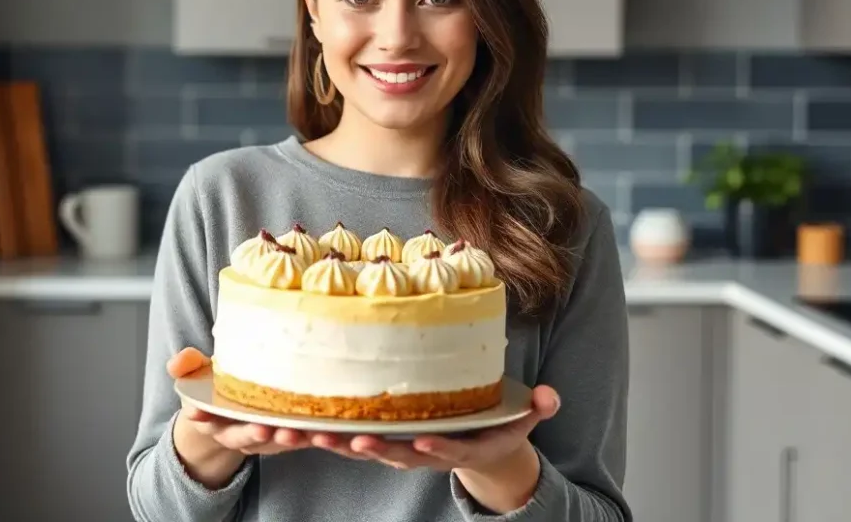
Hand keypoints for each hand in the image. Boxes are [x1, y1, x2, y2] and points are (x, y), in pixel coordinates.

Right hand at [169, 348, 310, 456]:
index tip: (200, 414)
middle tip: (263, 429)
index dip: (203, 416)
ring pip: (277, 442)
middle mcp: (238, 433)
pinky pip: (303, 439)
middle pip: (245, 437)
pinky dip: (315, 437)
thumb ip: (187, 365)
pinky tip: (327, 431)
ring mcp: (265, 438)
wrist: (234, 411)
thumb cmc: (217, 387)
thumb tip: (177, 362)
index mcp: (212, 418)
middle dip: (253, 434)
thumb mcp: (198, 373)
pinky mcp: (291, 436)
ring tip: (297, 433)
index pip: (205, 418)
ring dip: (288, 440)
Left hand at [308, 385, 559, 511]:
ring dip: (336, 442)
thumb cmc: (496, 427)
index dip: (432, 448)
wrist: (476, 451)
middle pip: (393, 454)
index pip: (443, 450)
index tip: (423, 442)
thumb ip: (538, 409)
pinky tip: (298, 422)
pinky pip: (349, 436)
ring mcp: (398, 447)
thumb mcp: (521, 419)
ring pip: (362, 448)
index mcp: (455, 448)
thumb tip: (552, 397)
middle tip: (349, 438)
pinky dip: (325, 432)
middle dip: (370, 448)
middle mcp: (422, 452)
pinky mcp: (380, 437)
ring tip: (309, 431)